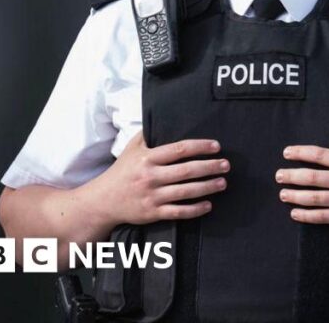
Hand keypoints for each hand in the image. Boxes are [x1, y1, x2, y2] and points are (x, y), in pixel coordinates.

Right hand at [88, 131, 229, 226]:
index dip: (200, 146)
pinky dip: (195, 209)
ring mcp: (152, 196)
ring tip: (223, 183)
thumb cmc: (121, 172)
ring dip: (207, 187)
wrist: (102, 201)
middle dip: (210, 167)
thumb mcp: (130, 148)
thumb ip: (147, 133)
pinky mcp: (153, 213)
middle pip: (187, 170)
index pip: (179, 149)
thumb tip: (160, 115)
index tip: (216, 146)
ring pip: (186, 191)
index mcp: (147, 158)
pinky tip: (208, 205)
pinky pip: (178, 211)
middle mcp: (150, 176)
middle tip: (226, 165)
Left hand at [276, 138, 328, 228]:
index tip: (287, 153)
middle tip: (278, 175)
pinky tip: (294, 214)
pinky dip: (306, 216)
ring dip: (294, 196)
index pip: (319, 155)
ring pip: (313, 198)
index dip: (300, 153)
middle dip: (290, 176)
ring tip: (282, 194)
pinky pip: (322, 217)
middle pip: (311, 177)